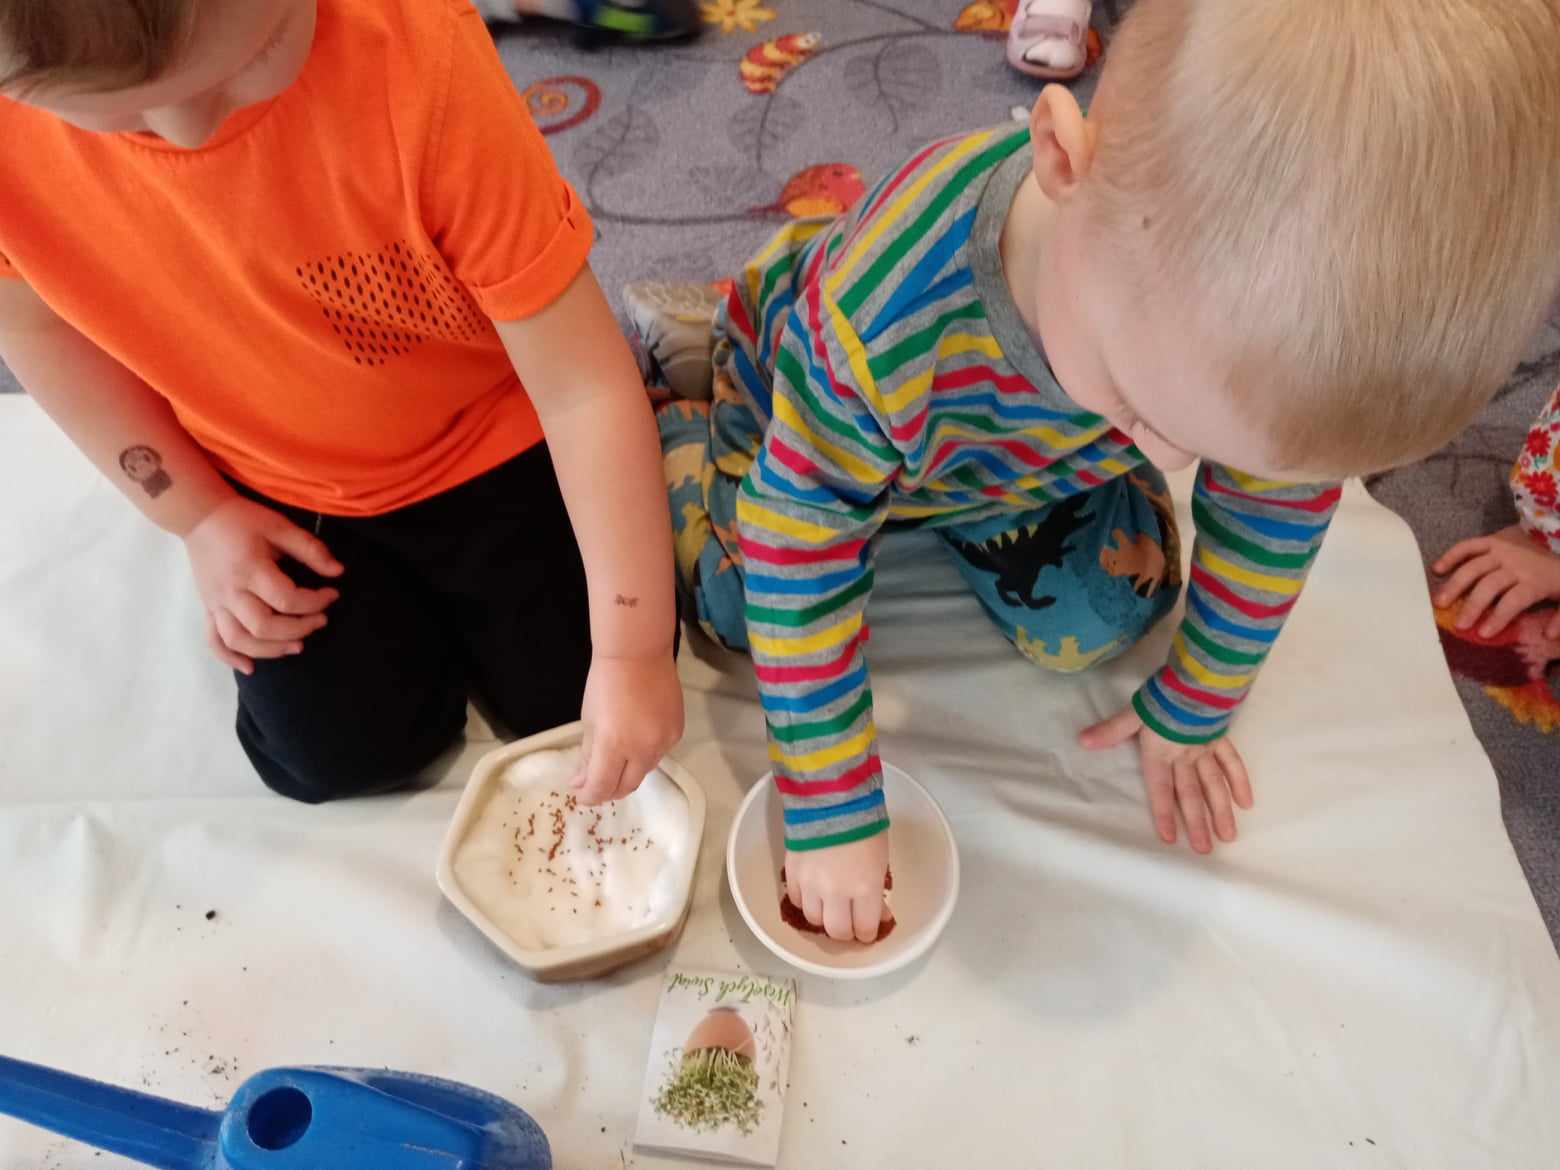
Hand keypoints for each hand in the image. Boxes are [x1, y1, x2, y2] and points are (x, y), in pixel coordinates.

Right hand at [183, 497, 342, 674]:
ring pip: (239, 640)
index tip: (332, 594)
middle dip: (298, 629)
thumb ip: (310, 548)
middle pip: (263, 627)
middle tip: (320, 621)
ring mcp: (216, 603)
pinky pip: (213, 641)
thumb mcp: (280, 526)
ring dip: (270, 650)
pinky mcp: (207, 608)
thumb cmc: (243, 519)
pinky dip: (230, 658)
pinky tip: (250, 668)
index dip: (315, 602)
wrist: (199, 516)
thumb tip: (338, 572)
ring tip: (297, 646)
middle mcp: (231, 592)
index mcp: (250, 569)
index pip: (287, 599)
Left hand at [571, 651, 684, 803]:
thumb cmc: (605, 683)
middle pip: (626, 787)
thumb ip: (587, 756)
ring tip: (616, 760)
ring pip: (644, 771)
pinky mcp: (676, 733)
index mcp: (613, 745)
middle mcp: (642, 749)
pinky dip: (644, 755)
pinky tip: (636, 740)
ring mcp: (663, 742)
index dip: (588, 795)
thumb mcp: (590, 721)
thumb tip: (581, 782)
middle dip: (608, 790)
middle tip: (596, 784)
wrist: (638, 654)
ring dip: (627, 772)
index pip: (601, 787)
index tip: (580, 793)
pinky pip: (659, 754)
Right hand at [785, 831, 891, 943]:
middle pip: (837, 931)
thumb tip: (879, 912)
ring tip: (830, 905)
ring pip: (814, 919)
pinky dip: (806, 900)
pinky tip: (813, 892)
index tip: (869, 929)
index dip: (868, 933)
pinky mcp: (792, 873)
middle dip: (846, 931)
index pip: (865, 929)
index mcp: (864, 889)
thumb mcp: (881, 859)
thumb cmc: (863, 824)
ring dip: (825, 916)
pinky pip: (796, 900)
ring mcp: (810, 885)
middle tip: (850, 923)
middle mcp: (835, 893)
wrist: (831, 798)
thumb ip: (877, 889)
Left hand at [1081, 705, 1252, 853]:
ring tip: (1228, 836)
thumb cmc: (1162, 696)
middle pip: (1191, 794)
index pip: (1161, 790)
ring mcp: (1206, 749)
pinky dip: (1239, 782)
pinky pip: (1232, 763)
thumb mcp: (1133, 713)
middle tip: (1205, 850)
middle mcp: (1185, 757)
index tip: (1171, 839)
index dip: (1164, 814)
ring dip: (1221, 812)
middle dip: (1197, 824)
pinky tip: (1245, 803)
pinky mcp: (1221, 739)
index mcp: (1161, 753)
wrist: (1196, 677)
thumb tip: (1083, 741)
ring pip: (1215, 785)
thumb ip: (1111, 731)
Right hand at [1434, 525, 1559, 638]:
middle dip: (1473, 606)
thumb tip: (1548, 636)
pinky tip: (1438, 569)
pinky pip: (1468, 545)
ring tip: (1440, 602)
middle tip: (1459, 624)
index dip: (1498, 617)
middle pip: (1489, 586)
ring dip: (1455, 585)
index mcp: (1534, 581)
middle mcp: (1514, 566)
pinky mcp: (1492, 539)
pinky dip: (1452, 555)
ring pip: (1473, 568)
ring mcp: (1501, 551)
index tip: (1484, 633)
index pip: (1513, 601)